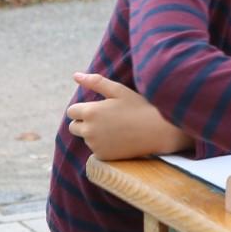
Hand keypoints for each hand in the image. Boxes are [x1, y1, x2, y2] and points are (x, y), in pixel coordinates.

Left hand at [66, 71, 192, 160]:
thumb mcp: (119, 90)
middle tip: (106, 118)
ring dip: (95, 133)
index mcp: (90, 112)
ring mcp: (94, 145)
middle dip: (84, 122)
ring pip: (86, 138)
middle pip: (74, 126)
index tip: (99, 108)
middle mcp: (88, 130)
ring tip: (118, 128)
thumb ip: (95, 82)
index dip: (84, 108)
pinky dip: (103, 145)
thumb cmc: (139, 107)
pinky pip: (96, 149)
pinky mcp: (102, 156)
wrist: (158, 131)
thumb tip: (75, 75)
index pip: (72, 111)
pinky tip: (120, 139)